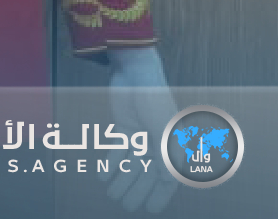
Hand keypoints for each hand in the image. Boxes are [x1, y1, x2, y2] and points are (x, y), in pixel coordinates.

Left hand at [104, 46, 178, 213]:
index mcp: (174, 144)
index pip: (168, 176)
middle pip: (148, 173)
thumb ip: (165, 156)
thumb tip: (167, 180)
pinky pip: (118, 150)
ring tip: (113, 195)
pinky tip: (104, 176)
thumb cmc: (155, 99)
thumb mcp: (163, 131)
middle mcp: (158, 142)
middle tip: (127, 206)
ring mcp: (141, 135)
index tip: (152, 210)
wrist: (135, 73)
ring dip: (123, 179)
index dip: (160, 194)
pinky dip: (112, 163)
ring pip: (132, 163)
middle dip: (138, 190)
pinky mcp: (125, 127)